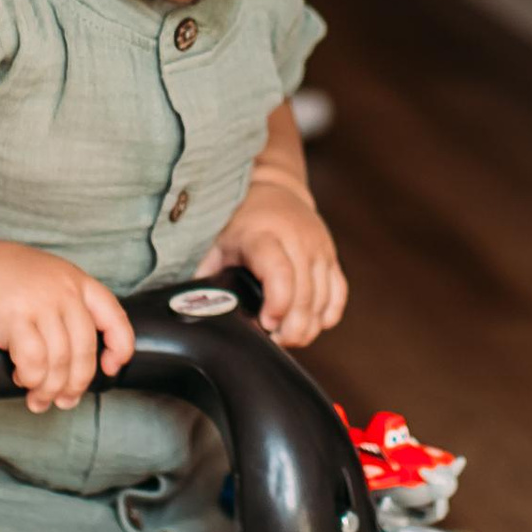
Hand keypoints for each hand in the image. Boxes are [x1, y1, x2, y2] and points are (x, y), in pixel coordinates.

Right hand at [0, 240, 133, 413]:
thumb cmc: (1, 279)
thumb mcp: (47, 280)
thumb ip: (67, 306)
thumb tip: (77, 360)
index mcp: (78, 281)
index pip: (114, 318)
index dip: (119, 348)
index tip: (110, 368)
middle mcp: (64, 291)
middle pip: (85, 350)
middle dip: (76, 383)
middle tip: (64, 400)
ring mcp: (40, 303)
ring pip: (60, 361)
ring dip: (50, 388)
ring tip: (38, 399)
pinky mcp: (14, 317)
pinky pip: (33, 361)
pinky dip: (31, 379)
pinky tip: (23, 381)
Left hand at [202, 178, 346, 350]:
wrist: (275, 191)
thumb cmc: (241, 222)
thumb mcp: (217, 245)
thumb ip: (207, 278)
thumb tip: (194, 312)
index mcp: (263, 237)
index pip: (280, 273)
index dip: (277, 305)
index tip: (266, 324)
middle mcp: (297, 241)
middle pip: (305, 295)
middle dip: (293, 328)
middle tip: (275, 340)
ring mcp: (318, 249)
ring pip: (324, 299)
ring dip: (308, 327)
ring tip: (288, 336)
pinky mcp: (331, 257)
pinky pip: (338, 294)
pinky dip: (327, 316)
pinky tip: (310, 323)